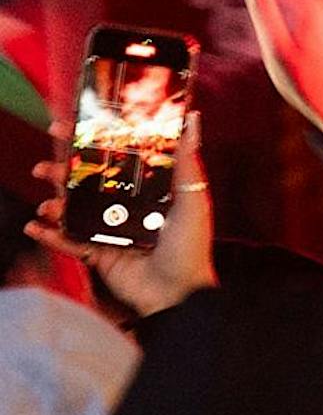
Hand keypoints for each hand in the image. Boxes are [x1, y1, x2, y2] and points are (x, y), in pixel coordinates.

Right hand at [29, 111, 216, 316]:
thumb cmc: (190, 248)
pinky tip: (36, 227)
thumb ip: (188, 162)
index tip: (69, 127)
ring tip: (47, 203)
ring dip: (54, 202)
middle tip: (45, 166)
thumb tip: (194, 119)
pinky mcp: (98, 254)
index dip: (93, 144)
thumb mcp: (192, 201)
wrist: (178, 295)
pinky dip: (50, 235)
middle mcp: (126, 207)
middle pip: (87, 182)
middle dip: (62, 172)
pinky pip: (68, 242)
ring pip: (73, 209)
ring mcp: (109, 230)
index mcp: (148, 191)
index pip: (116, 160)